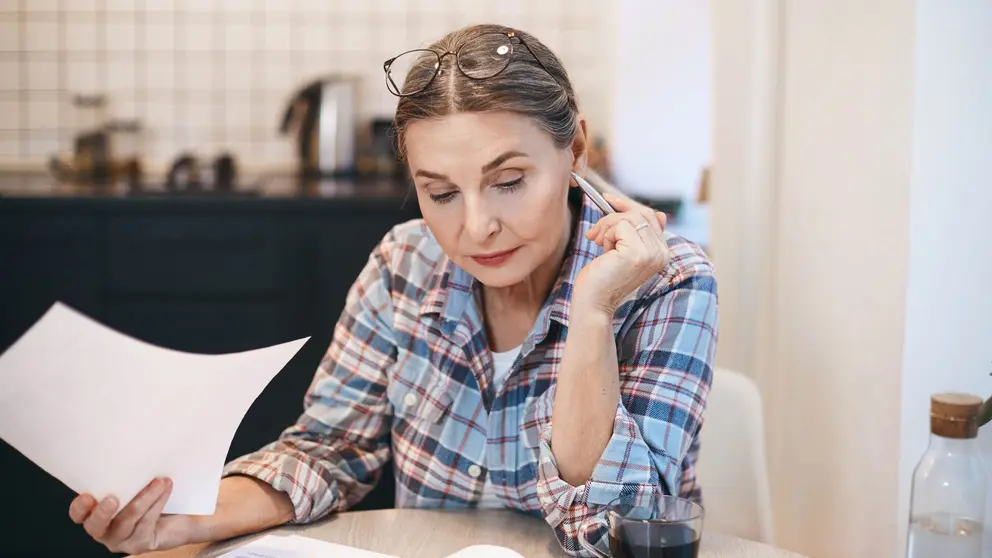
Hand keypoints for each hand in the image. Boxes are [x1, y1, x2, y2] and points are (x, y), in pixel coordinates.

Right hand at [69, 477, 198, 554]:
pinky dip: (157, 503)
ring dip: (143, 499)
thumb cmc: (152, 498)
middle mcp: (104, 530)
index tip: (87, 495)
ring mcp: (121, 540)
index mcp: (96, 513)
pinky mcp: (140, 544)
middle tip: (113, 498)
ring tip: (158, 482)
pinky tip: (166, 489)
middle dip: (103, 513)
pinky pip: (146, 523)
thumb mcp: (136, 483)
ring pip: (126, 522)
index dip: (79, 507)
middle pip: (96, 526)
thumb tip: (133, 446)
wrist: (178, 520)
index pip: (79, 514)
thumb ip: (128, 474)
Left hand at [575, 192, 669, 314]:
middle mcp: (662, 253)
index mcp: (662, 253)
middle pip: (642, 213)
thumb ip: (635, 233)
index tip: (608, 199)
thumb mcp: (622, 251)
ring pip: (629, 218)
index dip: (629, 206)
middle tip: (596, 232)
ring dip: (607, 227)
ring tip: (598, 243)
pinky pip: (620, 226)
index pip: (652, 216)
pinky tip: (602, 251)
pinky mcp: (637, 253)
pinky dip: (605, 234)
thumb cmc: (602, 278)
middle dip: (613, 216)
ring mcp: (652, 253)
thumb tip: (647, 212)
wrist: (593, 304)